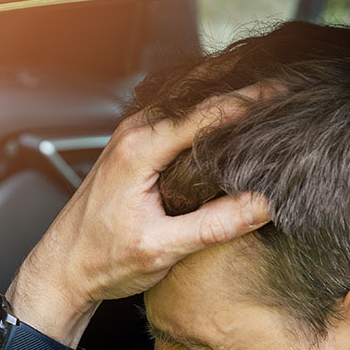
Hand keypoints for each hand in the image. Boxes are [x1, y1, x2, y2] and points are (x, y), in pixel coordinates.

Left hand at [12, 90, 272, 330]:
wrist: (61, 270)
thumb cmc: (99, 261)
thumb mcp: (161, 249)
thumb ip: (213, 226)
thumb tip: (263, 205)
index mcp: (140, 149)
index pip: (207, 112)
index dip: (251, 100)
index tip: (287, 94)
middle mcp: (134, 132)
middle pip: (198, 91)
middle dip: (243, 80)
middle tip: (288, 80)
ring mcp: (132, 136)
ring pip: (188, 99)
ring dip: (225, 89)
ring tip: (270, 90)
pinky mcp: (134, 147)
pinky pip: (177, 114)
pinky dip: (207, 108)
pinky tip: (232, 115)